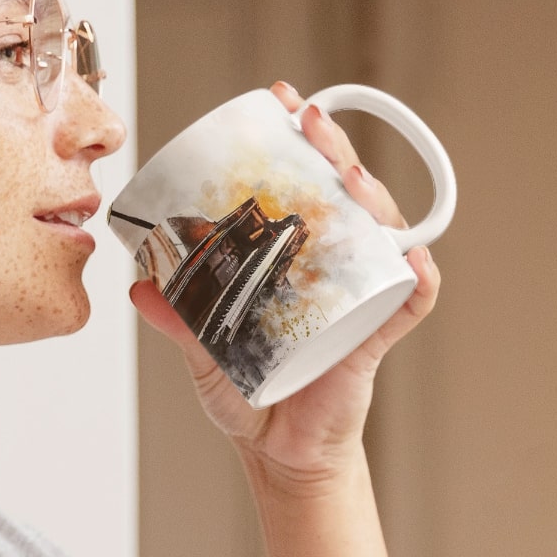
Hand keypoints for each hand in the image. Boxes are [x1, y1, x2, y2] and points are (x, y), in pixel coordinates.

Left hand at [130, 80, 440, 484]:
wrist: (277, 453)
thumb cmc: (247, 393)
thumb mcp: (201, 352)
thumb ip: (176, 320)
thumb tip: (138, 286)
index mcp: (292, 259)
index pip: (301, 186)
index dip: (296, 143)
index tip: (278, 104)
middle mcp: (331, 269)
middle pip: (345, 195)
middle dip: (331, 150)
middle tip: (307, 119)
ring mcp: (358, 298)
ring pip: (381, 234)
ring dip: (372, 200)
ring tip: (351, 177)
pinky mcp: (374, 339)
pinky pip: (408, 302)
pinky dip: (418, 279)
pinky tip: (414, 259)